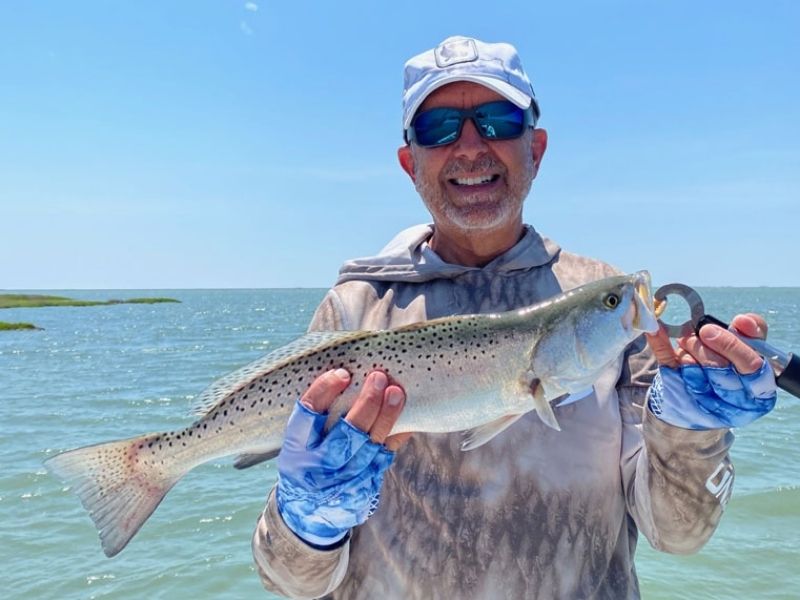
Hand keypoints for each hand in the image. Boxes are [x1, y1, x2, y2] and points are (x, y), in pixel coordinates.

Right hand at [276, 369, 409, 546]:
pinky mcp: (364, 486)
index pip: (307, 416)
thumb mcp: (298, 444)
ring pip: (369, 446)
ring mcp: (344, 480)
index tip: (342, 373)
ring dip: (386, 417)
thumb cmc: (305, 462)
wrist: (308, 514)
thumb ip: (314, 417)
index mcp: (296, 450)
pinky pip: (384, 457)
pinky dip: (397, 435)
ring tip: (397, 393)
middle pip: (345, 433)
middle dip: (366, 404)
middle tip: (379, 377)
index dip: (324, 392)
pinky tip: (407, 417)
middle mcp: (318, 467)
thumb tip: (346, 375)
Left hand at [645, 314, 776, 428]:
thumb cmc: (733, 372)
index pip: (751, 366)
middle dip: (709, 343)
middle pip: (719, 367)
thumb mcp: (749, 355)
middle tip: (704, 331)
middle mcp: (733, 401)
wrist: (703, 404)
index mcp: (758, 392)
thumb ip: (752, 335)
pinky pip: (668, 365)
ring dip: (690, 346)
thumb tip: (743, 321)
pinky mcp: (677, 393)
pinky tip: (656, 330)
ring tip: (690, 341)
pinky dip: (660, 343)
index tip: (725, 324)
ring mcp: (702, 400)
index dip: (735, 344)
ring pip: (693, 367)